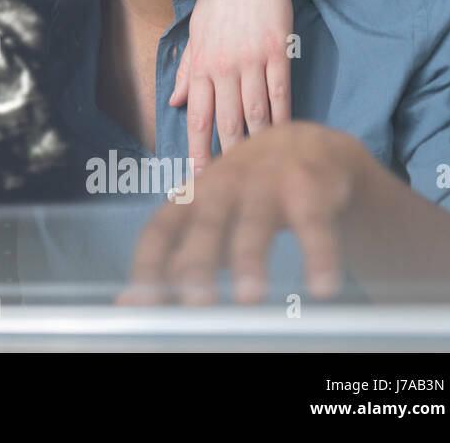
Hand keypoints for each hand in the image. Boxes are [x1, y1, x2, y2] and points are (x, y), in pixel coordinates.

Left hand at [116, 122, 373, 304]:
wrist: (308, 145)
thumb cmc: (245, 192)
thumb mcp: (209, 218)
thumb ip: (176, 258)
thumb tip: (129, 303)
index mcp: (191, 196)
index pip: (160, 230)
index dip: (148, 265)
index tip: (142, 303)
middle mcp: (223, 185)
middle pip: (205, 225)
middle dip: (198, 264)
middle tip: (196, 304)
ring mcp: (266, 182)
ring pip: (255, 223)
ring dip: (250, 259)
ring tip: (249, 298)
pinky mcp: (309, 186)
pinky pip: (313, 224)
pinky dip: (318, 255)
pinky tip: (320, 287)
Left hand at [169, 0, 321, 166]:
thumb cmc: (218, 1)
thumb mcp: (194, 34)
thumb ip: (186, 71)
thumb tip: (173, 103)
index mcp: (199, 65)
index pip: (196, 117)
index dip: (196, 150)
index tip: (197, 178)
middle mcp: (222, 67)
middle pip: (224, 122)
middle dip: (226, 157)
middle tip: (229, 187)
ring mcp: (251, 60)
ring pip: (254, 112)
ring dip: (256, 143)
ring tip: (259, 170)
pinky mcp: (277, 51)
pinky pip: (280, 92)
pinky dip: (282, 117)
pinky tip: (285, 137)